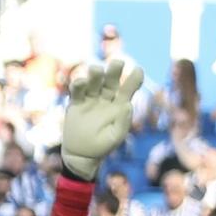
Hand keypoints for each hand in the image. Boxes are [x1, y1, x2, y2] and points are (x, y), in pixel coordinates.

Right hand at [61, 58, 144, 181]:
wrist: (81, 153)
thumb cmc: (102, 145)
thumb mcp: (116, 136)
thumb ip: (123, 122)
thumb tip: (127, 105)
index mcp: (119, 106)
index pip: (128, 89)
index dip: (134, 79)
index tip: (139, 69)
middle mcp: (105, 99)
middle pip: (111, 81)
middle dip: (114, 71)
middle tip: (118, 62)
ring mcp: (91, 99)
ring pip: (94, 82)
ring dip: (96, 74)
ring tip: (97, 70)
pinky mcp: (76, 102)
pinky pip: (78, 91)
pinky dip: (79, 85)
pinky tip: (82, 82)